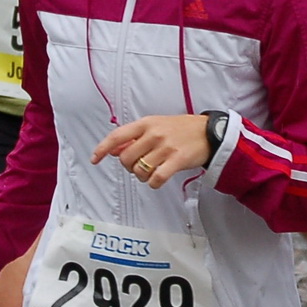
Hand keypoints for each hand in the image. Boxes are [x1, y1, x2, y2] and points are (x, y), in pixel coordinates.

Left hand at [90, 113, 212, 187]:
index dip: (103, 149)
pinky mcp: (177, 160)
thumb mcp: (156, 125)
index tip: (95, 159)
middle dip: (129, 167)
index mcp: (146, 123)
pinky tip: (158, 179)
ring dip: (142, 177)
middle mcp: (154, 134)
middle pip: (126, 158)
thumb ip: (135, 137)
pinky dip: (154, 183)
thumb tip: (113, 150)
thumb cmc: (182, 129)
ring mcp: (166, 147)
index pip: (117, 136)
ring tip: (151, 172)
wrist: (210, 132)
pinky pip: (156, 179)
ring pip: (140, 170)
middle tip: (138, 167)